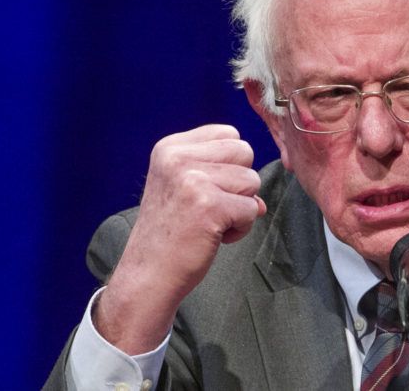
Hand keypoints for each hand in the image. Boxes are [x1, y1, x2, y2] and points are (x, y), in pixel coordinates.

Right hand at [94, 124, 265, 353]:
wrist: (148, 276)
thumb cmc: (170, 234)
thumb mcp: (185, 190)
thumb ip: (222, 178)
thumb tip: (260, 199)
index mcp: (170, 148)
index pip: (229, 134)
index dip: (230, 164)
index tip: (207, 189)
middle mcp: (178, 158)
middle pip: (245, 151)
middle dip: (239, 183)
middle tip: (210, 207)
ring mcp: (193, 180)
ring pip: (252, 180)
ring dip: (240, 207)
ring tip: (210, 223)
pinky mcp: (209, 205)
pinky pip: (252, 209)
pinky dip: (241, 228)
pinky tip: (214, 237)